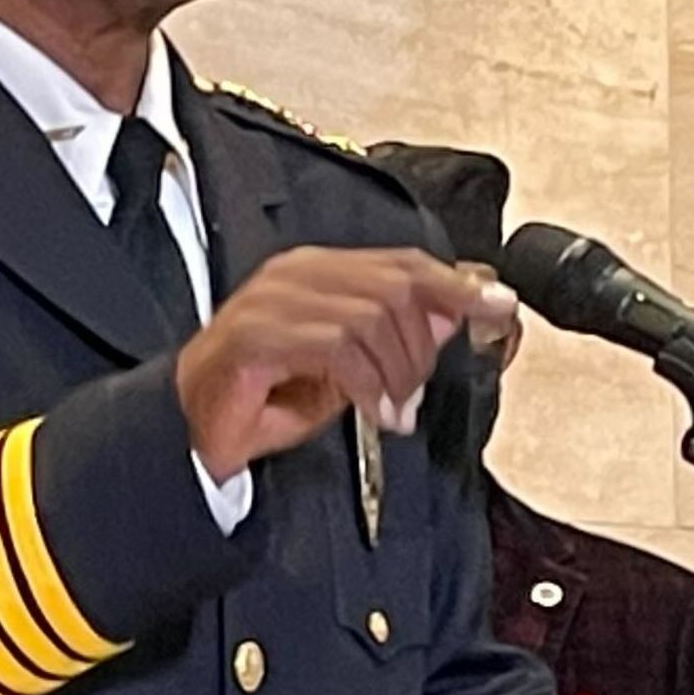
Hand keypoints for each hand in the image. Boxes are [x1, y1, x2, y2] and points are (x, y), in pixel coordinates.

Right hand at [175, 248, 515, 480]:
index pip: (402, 263)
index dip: (456, 285)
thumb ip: (397, 339)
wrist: (193, 431)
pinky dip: (367, 386)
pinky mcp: (255, 334)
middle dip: (421, 348)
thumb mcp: (350, 370)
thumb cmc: (264, 400)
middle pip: (395, 287)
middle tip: (411, 395)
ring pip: (370, 316)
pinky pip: (336, 347)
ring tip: (389, 410)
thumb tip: (457, 315)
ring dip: (395, 373)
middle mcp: (297, 274)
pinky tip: (372, 413)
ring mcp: (273, 300)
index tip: (500, 308)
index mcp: (318, 271)